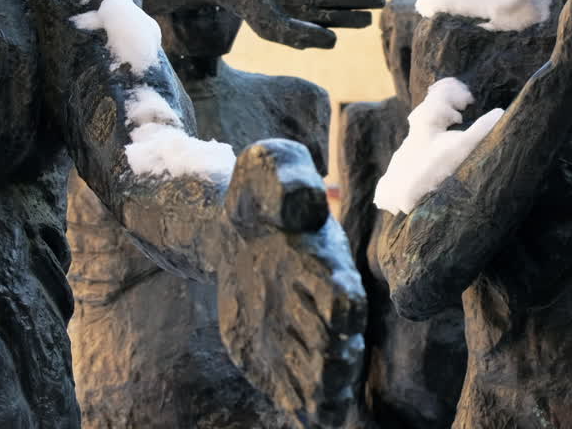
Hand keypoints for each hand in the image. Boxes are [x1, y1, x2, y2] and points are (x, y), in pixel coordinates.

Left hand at [217, 142, 366, 427]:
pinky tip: (310, 421)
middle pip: (336, 336)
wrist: (228, 231)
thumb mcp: (267, 168)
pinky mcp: (279, 356)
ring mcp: (302, 332)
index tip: (343, 311)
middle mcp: (321, 303)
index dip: (340, 301)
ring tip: (326, 407)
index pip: (339, 286)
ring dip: (327, 387)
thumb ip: (285, 180)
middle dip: (337, 351)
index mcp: (324, 261)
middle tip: (335, 363)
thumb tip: (303, 201)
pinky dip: (305, 406)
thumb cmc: (254, 194)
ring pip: (322, 368)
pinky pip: (295, 387)